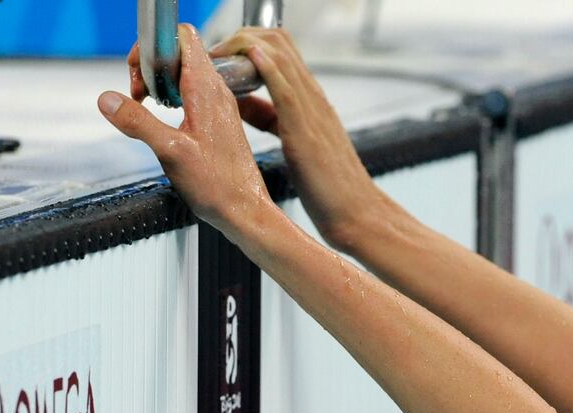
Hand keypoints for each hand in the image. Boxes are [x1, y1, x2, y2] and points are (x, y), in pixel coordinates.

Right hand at [100, 25, 273, 238]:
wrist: (246, 211)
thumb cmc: (218, 186)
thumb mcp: (170, 152)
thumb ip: (138, 122)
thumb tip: (107, 99)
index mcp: (206, 90)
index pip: (182, 36)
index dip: (153, 46)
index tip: (138, 75)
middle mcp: (216, 91)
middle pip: (178, 51)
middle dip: (150, 65)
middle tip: (138, 95)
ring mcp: (218, 105)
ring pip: (183, 72)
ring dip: (159, 83)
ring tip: (148, 107)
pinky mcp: (217, 119)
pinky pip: (190, 92)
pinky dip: (171, 97)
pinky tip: (165, 120)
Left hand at [210, 27, 380, 250]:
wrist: (358, 214)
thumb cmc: (329, 186)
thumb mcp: (294, 140)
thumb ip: (269, 117)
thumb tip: (240, 102)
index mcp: (311, 99)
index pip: (280, 48)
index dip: (245, 42)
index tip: (220, 58)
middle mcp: (313, 97)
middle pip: (277, 40)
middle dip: (239, 38)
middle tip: (215, 57)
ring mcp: (312, 111)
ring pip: (280, 55)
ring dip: (243, 46)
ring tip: (219, 58)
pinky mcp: (306, 131)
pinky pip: (285, 88)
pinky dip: (266, 66)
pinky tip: (250, 57)